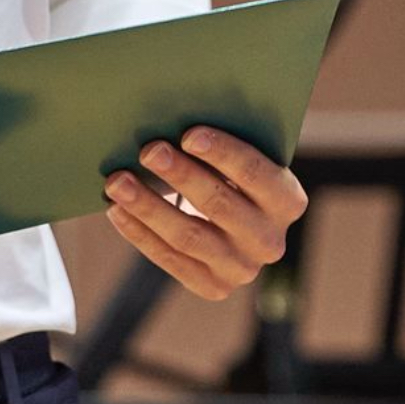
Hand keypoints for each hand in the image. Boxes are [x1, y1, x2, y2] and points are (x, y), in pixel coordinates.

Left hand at [102, 126, 306, 299]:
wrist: (234, 224)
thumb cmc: (228, 173)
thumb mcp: (238, 156)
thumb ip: (219, 142)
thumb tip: (171, 116)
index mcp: (288, 200)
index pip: (256, 173)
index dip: (223, 153)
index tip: (188, 133)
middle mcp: (271, 240)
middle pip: (219, 204)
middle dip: (180, 174)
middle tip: (148, 150)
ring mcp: (242, 269)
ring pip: (189, 236)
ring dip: (149, 206)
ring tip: (118, 181)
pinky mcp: (213, 287)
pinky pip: (170, 260)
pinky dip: (139, 232)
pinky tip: (117, 210)